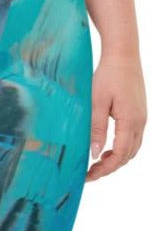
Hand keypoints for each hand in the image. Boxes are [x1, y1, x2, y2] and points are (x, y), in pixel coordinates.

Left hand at [86, 52, 146, 181]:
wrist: (123, 55)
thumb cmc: (108, 75)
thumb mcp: (97, 102)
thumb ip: (97, 129)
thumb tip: (95, 154)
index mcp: (130, 121)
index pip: (119, 155)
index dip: (105, 169)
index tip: (90, 176)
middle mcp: (140, 122)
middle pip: (128, 156)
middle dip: (110, 167)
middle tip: (91, 173)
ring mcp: (142, 118)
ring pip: (132, 149)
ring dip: (116, 159)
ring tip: (98, 163)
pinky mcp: (140, 113)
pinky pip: (133, 139)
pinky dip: (122, 148)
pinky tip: (107, 147)